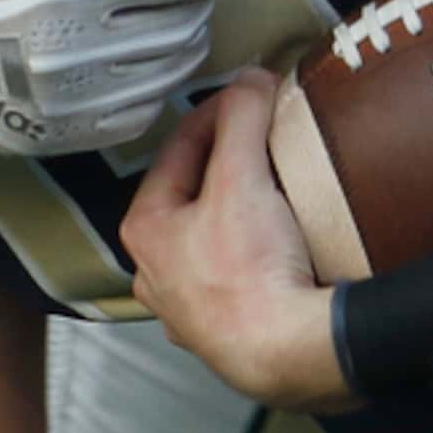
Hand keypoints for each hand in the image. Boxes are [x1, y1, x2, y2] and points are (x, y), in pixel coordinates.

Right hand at [0, 0, 252, 156]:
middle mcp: (70, 48)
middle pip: (179, 26)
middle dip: (199, 4)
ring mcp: (64, 101)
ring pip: (164, 75)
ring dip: (184, 47)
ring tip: (180, 24)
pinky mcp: (52, 137)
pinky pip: (134, 118)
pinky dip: (155, 91)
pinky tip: (147, 69)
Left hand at [122, 72, 350, 412]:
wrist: (285, 353)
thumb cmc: (249, 271)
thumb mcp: (243, 177)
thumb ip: (243, 119)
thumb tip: (249, 79)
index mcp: (146, 229)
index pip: (180, 148)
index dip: (218, 111)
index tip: (251, 94)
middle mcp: (158, 272)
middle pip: (196, 194)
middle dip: (231, 163)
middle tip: (267, 139)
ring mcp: (191, 307)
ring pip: (215, 238)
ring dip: (243, 211)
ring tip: (280, 191)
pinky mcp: (227, 330)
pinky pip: (240, 275)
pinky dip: (258, 254)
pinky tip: (283, 249)